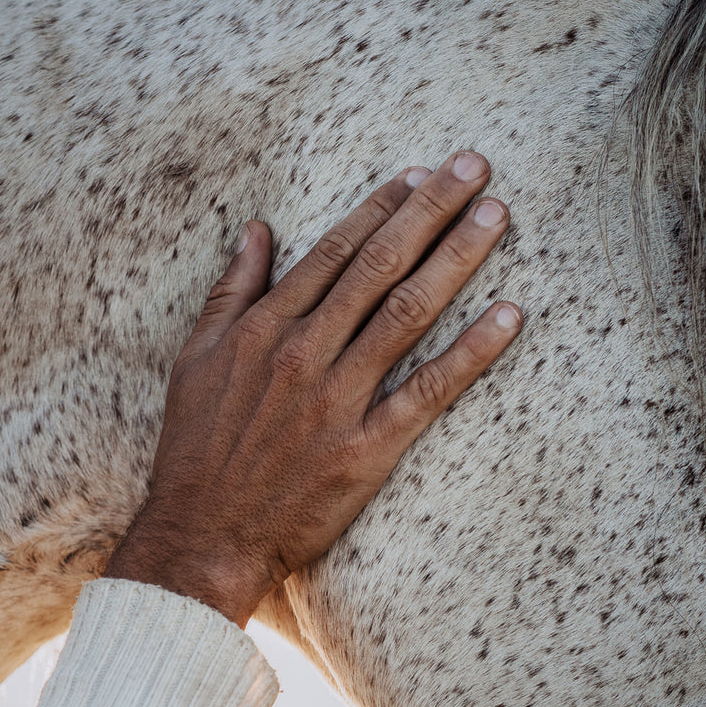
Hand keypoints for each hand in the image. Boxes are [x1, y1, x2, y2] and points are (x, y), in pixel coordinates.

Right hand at [103, 153, 520, 625]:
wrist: (201, 538)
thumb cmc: (197, 450)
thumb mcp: (196, 359)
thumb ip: (230, 290)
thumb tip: (258, 229)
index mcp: (264, 327)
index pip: (336, 250)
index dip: (382, 207)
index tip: (420, 174)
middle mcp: (304, 351)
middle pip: (380, 265)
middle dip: (430, 210)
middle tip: (475, 168)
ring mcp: (338, 399)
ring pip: (409, 312)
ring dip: (457, 258)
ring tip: (496, 216)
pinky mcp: (366, 447)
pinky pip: (430, 389)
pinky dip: (472, 350)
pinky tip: (509, 315)